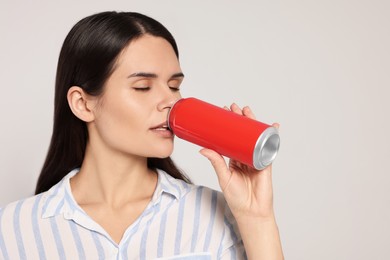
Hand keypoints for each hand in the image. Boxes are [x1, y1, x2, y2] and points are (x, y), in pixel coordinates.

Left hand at [199, 103, 278, 220]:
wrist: (251, 211)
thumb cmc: (236, 198)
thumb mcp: (224, 177)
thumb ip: (216, 162)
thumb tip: (202, 149)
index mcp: (234, 160)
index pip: (231, 138)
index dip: (228, 126)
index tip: (224, 113)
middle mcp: (245, 157)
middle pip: (243, 134)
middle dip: (240, 120)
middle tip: (234, 107)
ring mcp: (256, 158)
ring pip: (255, 137)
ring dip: (253, 123)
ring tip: (247, 111)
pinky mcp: (266, 163)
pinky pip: (269, 147)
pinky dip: (272, 136)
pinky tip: (272, 126)